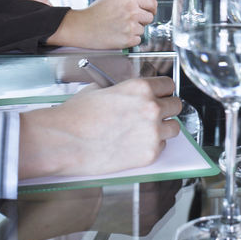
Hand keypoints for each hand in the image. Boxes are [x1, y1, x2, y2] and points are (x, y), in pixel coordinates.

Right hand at [18, 76, 182, 178]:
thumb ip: (123, 90)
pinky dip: (153, 145)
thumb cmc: (76, 116)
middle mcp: (151, 108)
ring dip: (163, 128)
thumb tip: (131, 93)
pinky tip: (135, 144)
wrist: (64, 141)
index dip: (162, 90)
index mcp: (140, 88)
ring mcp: (152, 132)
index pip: (168, 85)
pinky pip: (162, 146)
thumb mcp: (100, 90)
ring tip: (145, 131)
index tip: (159, 95)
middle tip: (154, 114)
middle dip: (166, 109)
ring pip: (174, 128)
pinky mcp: (149, 154)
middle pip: (176, 105)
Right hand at [47, 0, 155, 48]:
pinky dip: (130, 38)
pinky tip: (119, 33)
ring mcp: (130, 27)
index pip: (152, 3)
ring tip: (119, 26)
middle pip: (150, 17)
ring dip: (134, 29)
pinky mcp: (127, 40)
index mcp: (129, 0)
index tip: (150, 9)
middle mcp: (132, 13)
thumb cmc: (95, 11)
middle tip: (130, 18)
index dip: (151, 7)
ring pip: (143, 29)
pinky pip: (137, 40)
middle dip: (142, 18)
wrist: (82, 27)